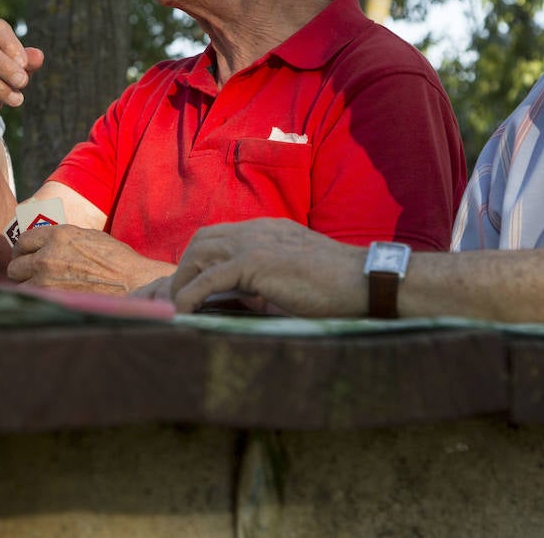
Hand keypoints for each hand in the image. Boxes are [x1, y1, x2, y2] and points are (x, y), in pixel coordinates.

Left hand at [8, 224, 174, 295]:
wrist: (131, 281)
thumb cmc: (115, 258)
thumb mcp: (87, 236)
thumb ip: (62, 239)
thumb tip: (46, 245)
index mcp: (57, 235)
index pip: (24, 240)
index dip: (24, 250)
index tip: (27, 256)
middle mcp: (47, 255)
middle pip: (16, 265)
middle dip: (22, 270)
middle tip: (31, 275)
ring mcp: (47, 280)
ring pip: (19, 286)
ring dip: (27, 287)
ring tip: (41, 289)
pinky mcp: (52, 300)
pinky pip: (32, 301)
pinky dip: (36, 301)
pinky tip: (46, 300)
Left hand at [167, 218, 364, 315]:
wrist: (363, 279)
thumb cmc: (339, 285)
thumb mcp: (297, 275)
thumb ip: (271, 280)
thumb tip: (247, 300)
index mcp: (269, 230)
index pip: (221, 236)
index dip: (203, 261)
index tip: (196, 287)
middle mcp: (257, 230)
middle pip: (203, 240)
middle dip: (187, 269)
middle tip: (182, 299)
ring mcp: (254, 243)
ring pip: (200, 253)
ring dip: (183, 281)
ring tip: (180, 309)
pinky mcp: (254, 262)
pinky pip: (208, 278)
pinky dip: (190, 295)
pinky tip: (184, 313)